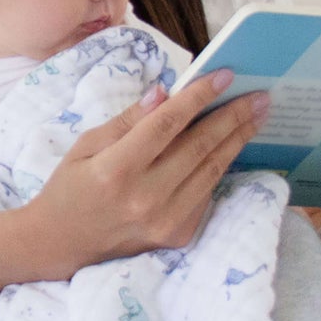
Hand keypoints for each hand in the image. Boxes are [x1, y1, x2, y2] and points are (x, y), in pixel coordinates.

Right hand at [24, 69, 270, 272]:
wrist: (61, 245)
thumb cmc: (70, 188)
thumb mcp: (87, 145)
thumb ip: (129, 120)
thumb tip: (165, 93)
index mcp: (116, 169)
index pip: (168, 124)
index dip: (199, 97)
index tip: (225, 75)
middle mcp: (145, 198)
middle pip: (199, 147)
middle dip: (233, 117)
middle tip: (259, 96)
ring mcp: (165, 221)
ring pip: (211, 171)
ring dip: (237, 140)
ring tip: (256, 116)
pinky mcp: (177, 236)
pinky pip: (206, 194)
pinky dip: (219, 167)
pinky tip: (232, 146)